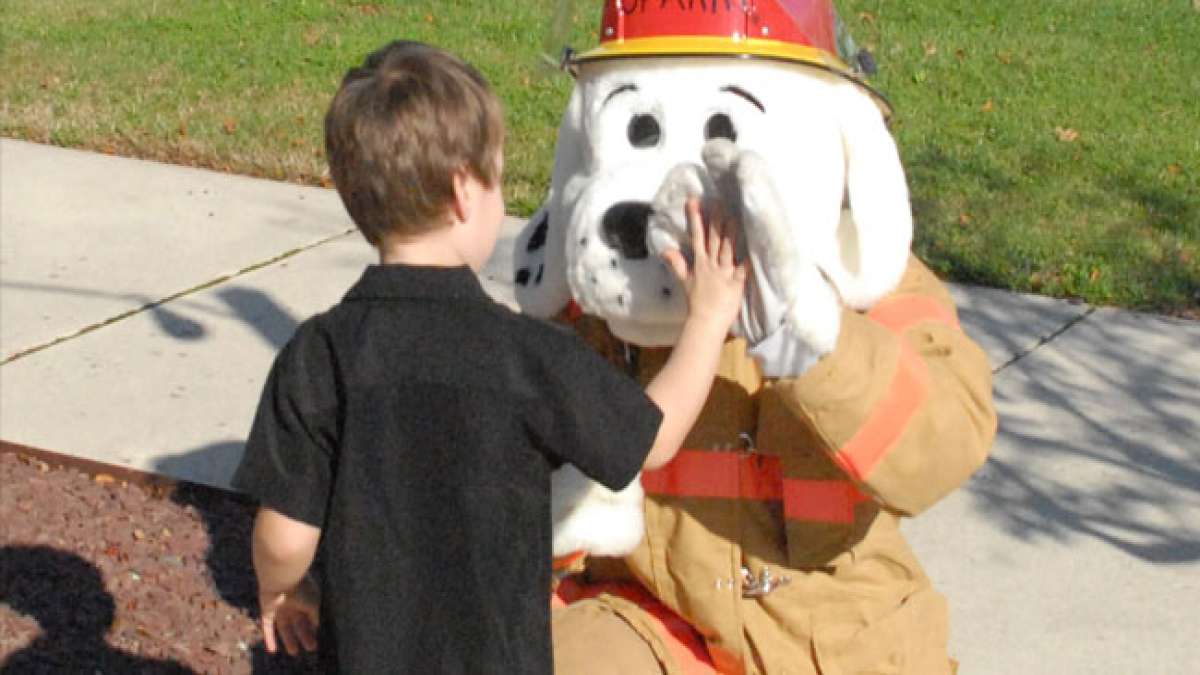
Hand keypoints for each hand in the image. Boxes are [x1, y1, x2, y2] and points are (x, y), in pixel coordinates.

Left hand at [259, 574, 319, 654]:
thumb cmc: (301, 588)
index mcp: (304, 598)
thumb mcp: (314, 602)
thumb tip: (316, 627)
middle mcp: (292, 602)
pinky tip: (272, 650)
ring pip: (284, 627)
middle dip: (304, 635)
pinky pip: (267, 627)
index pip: (310, 615)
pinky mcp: (266, 611)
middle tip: (311, 648)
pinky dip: (269, 639)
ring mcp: (278, 607)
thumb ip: (315, 615)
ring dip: (288, 640)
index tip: (318, 638)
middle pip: (298, 623)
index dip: (313, 627)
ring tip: (294, 652)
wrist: (281, 577)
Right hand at [661, 198, 745, 333]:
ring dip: (729, 234)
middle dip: (714, 221)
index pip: (697, 237)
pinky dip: (747, 261)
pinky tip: (753, 249)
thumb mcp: (685, 282)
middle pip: (713, 240)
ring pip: (727, 250)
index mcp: (700, 264)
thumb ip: (677, 264)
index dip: (696, 219)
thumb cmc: (697, 303)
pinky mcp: (736, 284)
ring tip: (733, 217)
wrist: (705, 322)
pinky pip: (743, 271)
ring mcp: (724, 274)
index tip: (694, 203)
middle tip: (717, 203)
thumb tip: (665, 250)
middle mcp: (711, 266)